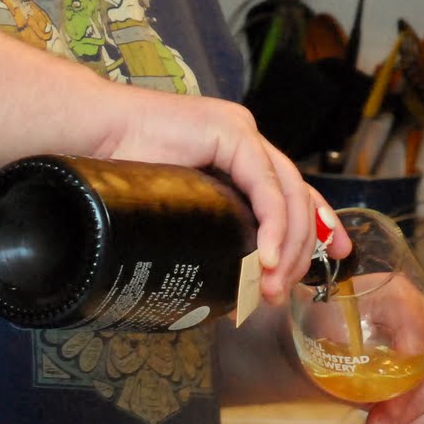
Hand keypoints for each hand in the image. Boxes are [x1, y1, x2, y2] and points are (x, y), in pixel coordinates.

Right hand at [100, 93, 348, 303]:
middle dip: (301, 249)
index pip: (291, 190)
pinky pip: (267, 185)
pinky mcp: (232, 131)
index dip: (318, 222)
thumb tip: (219, 279)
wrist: (87, 135)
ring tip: (270, 285)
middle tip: (282, 292)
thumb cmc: (116, 171)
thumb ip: (204, 226)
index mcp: (236, 153)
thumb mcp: (175, 207)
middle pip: (298, 196)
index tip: (335, 255)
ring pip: (290, 194)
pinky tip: (265, 256)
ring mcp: (242, 131)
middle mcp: (246, 139)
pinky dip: (272, 224)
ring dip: (286, 246)